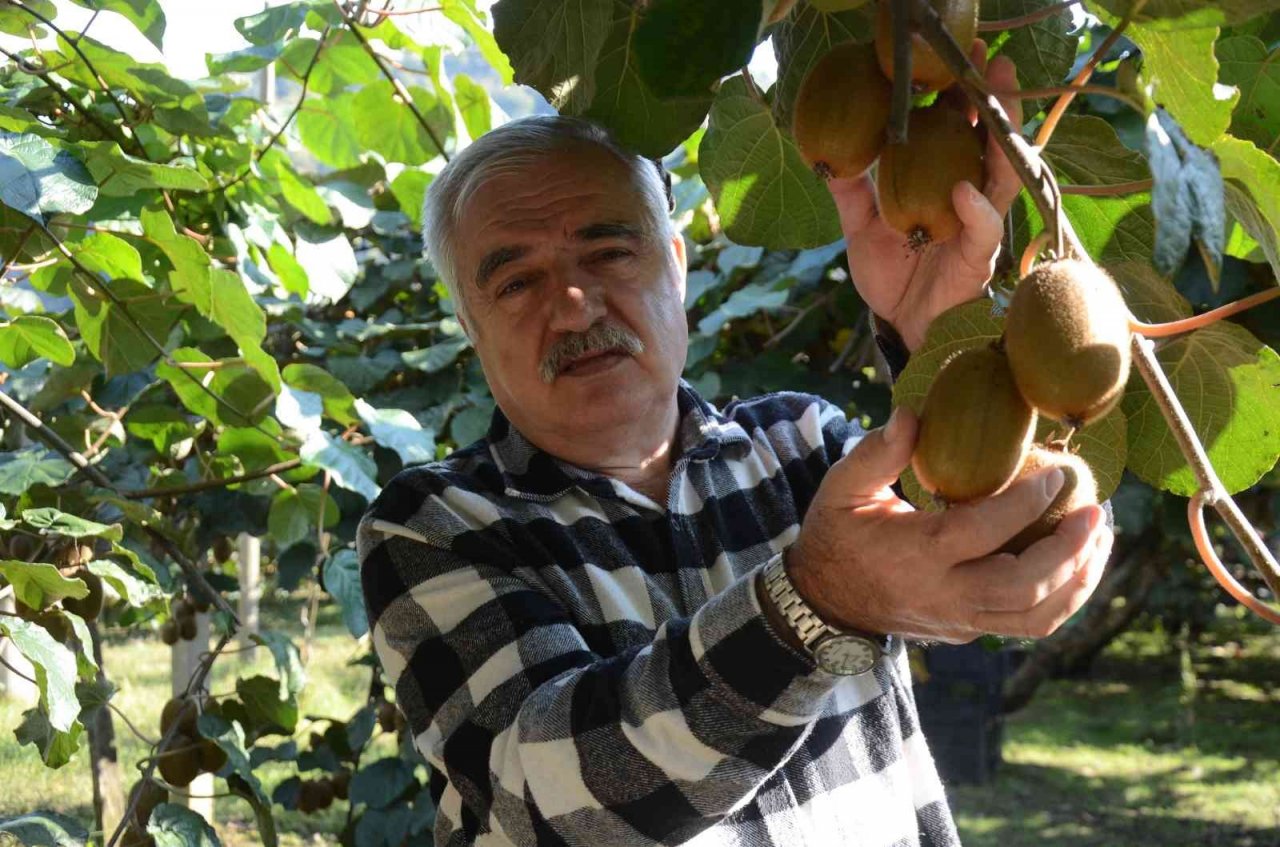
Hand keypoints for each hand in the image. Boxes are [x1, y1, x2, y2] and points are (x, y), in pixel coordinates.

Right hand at [787, 408, 1113, 642]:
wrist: (824, 601)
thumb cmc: (837, 533)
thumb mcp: (843, 487)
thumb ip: (877, 451)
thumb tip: (913, 414)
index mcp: (915, 553)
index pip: (982, 530)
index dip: (1027, 502)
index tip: (1059, 472)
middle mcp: (943, 594)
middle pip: (1022, 586)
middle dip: (1068, 551)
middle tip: (1095, 511)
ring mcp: (960, 620)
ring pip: (1035, 616)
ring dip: (1078, 579)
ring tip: (1100, 537)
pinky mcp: (970, 631)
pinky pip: (1029, 624)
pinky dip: (1064, 598)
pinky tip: (1081, 565)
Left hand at [829, 42, 1024, 352]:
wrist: (900, 328)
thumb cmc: (892, 275)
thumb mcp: (861, 227)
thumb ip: (852, 190)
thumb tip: (825, 152)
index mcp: (945, 180)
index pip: (959, 126)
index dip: (960, 90)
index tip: (954, 52)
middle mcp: (971, 195)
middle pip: (991, 137)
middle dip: (993, 96)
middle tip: (988, 56)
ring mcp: (980, 224)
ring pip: (1003, 172)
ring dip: (1001, 135)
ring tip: (995, 98)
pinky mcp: (979, 257)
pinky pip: (984, 228)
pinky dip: (976, 208)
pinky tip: (964, 189)